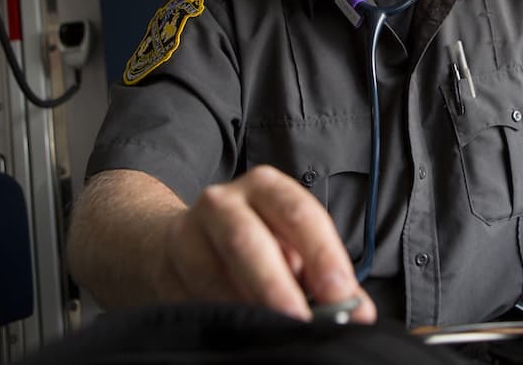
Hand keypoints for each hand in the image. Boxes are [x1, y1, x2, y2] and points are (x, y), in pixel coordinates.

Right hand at [154, 164, 375, 322]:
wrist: (175, 241)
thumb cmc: (254, 240)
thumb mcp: (290, 240)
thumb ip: (321, 269)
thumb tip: (357, 311)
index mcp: (266, 187)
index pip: (300, 215)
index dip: (322, 256)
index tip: (341, 295)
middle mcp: (223, 202)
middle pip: (248, 241)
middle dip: (278, 287)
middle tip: (304, 323)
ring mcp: (187, 234)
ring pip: (214, 275)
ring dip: (248, 309)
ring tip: (276, 334)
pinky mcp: (165, 270)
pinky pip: (195, 301)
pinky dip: (224, 321)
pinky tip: (244, 335)